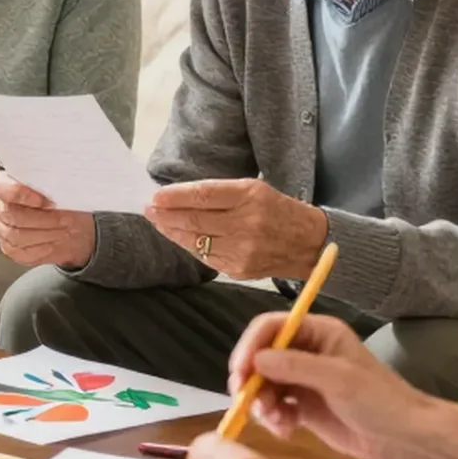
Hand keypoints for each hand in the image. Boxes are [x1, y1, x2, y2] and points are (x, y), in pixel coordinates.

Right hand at [0, 172, 95, 267]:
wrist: (67, 223)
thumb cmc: (60, 201)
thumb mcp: (58, 187)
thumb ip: (50, 185)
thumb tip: (58, 186)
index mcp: (1, 184)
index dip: (21, 194)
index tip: (47, 201)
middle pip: (10, 214)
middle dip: (42, 218)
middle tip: (63, 218)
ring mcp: (0, 229)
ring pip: (15, 235)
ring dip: (44, 233)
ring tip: (62, 229)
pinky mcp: (9, 248)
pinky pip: (20, 252)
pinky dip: (40, 248)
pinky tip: (53, 243)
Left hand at [144, 179, 329, 280]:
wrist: (308, 243)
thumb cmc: (277, 210)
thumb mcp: (254, 189)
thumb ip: (218, 193)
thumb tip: (178, 196)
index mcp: (250, 196)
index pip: (203, 195)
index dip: (175, 197)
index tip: (155, 196)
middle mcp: (246, 223)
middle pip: (194, 221)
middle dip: (166, 215)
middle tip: (149, 209)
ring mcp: (242, 250)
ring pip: (195, 241)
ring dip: (172, 232)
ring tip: (158, 223)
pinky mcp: (239, 269)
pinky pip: (205, 257)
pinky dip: (190, 246)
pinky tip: (180, 238)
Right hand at [227, 312, 429, 458]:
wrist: (402, 438)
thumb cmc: (379, 400)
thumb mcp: (339, 379)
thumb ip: (296, 367)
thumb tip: (256, 360)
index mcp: (318, 333)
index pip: (271, 327)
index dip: (251, 346)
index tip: (239, 372)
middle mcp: (306, 352)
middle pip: (261, 357)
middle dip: (251, 380)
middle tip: (246, 403)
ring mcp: (303, 380)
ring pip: (263, 385)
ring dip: (261, 404)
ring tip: (275, 422)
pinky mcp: (302, 406)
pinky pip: (274, 407)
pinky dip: (273, 419)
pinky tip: (286, 431)